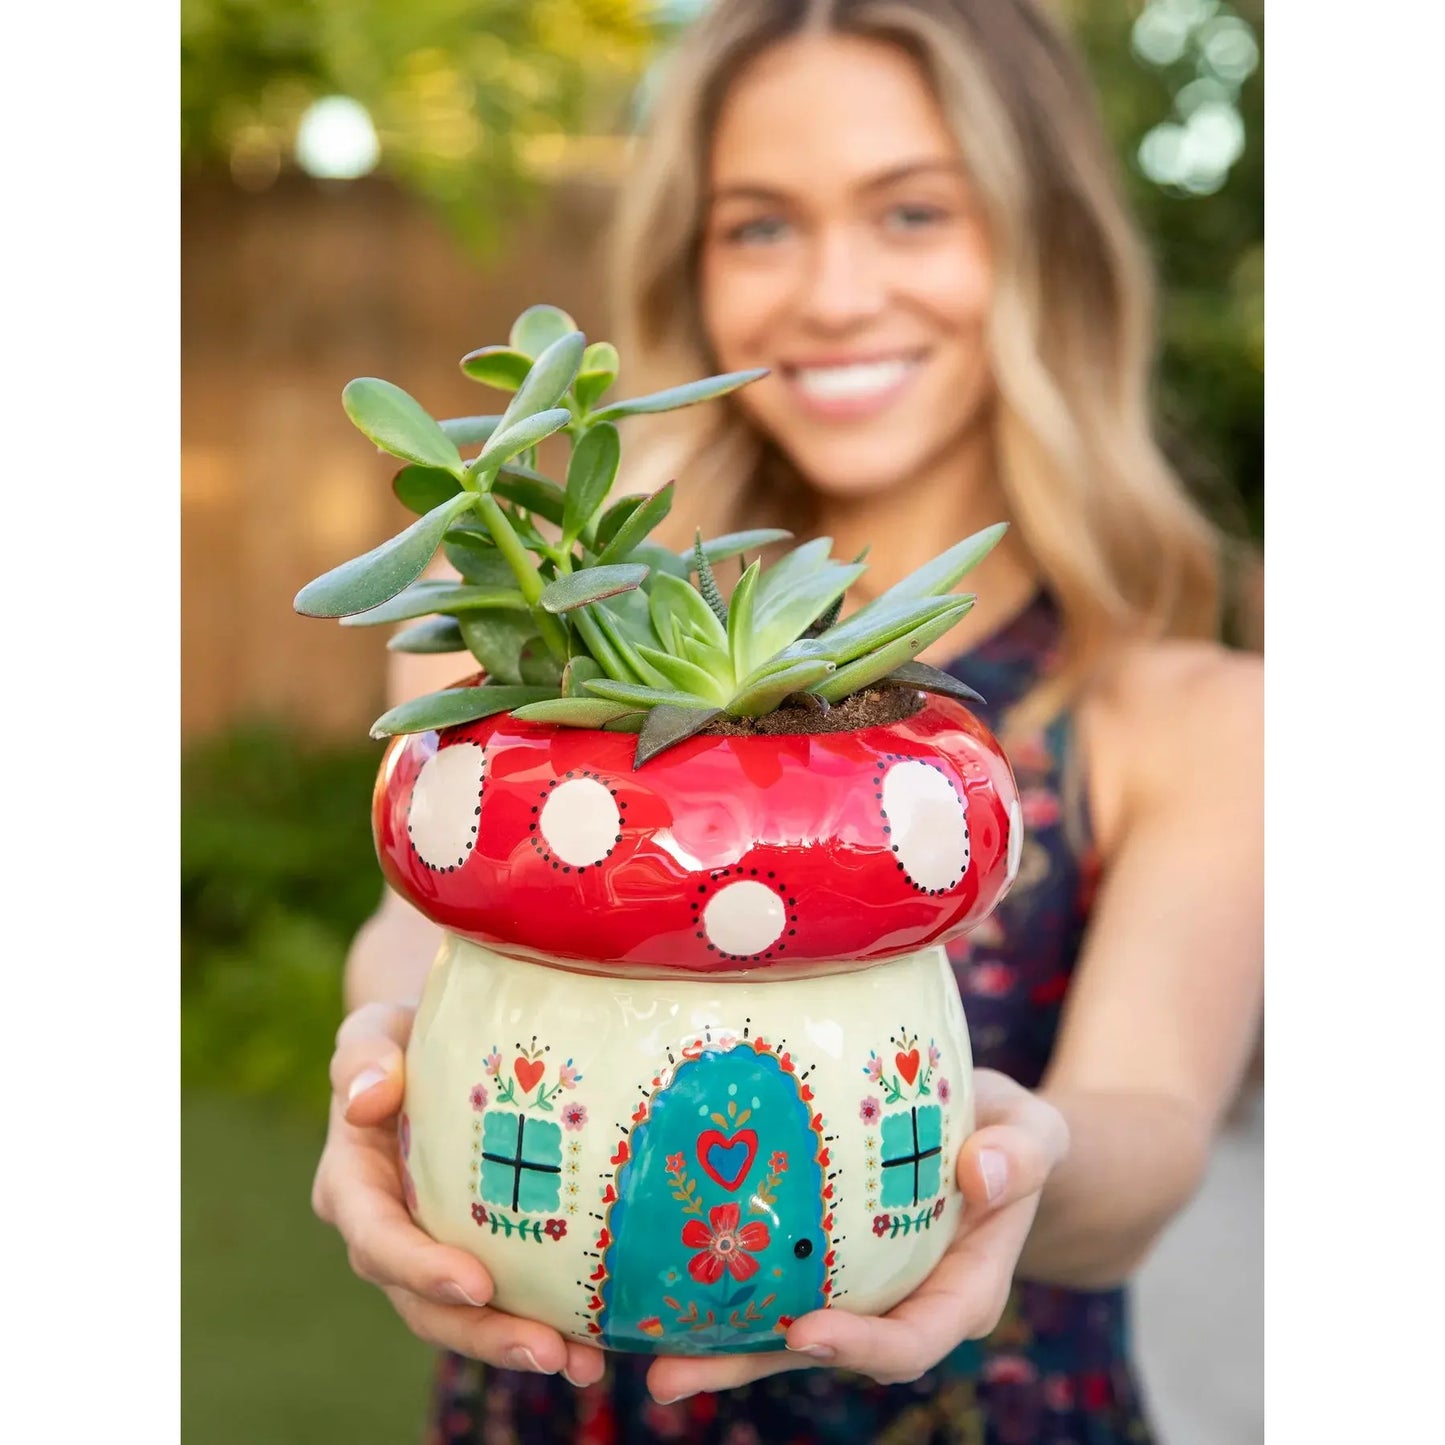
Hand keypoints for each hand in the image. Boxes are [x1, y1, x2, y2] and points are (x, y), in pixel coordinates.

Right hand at [311, 1002, 607, 1385]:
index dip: (421, 1268)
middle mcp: (389, 1233)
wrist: (431, 1046)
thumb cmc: (402, 1036)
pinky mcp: (479, 1249)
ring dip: (520, 1343)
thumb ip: (364, 1056)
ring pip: (469, 1316)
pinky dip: (549, 1321)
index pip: (378, 1239)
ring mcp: (434, 1248)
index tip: (477, 1285)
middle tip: (548, 1349)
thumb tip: (366, 1098)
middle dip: (484, 1334)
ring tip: (583, 1364)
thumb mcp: (374, 1031)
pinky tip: (599, 1344)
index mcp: (354, 1187)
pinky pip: (508, 1295)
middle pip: (425, 1303)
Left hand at [644, 1068, 1068, 1402]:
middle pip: (825, 1351)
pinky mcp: (822, 1260)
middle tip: (673, 1375)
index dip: (860, 1346)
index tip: (805, 1332)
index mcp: (961, 1291)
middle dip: (751, 1366)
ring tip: (650, 1363)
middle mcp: (901, 1304)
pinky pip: (771, 1284)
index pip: (912, 1337)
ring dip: (719, 1350)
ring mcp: (856, 1288)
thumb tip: (979, 1172)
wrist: (989, 1131)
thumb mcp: (1033, 1134)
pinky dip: (722, 1295)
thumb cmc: (1012, 1135)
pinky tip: (660, 1294)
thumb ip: (1020, 1153)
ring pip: (783, 1332)